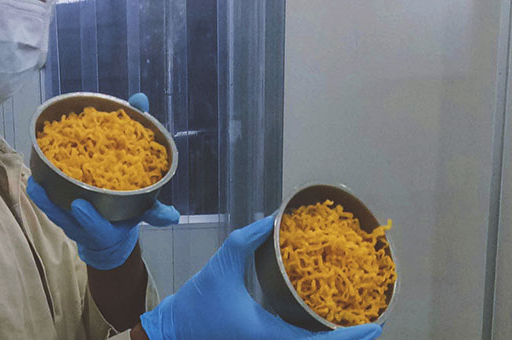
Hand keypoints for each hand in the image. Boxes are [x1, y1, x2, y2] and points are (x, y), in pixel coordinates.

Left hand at [26, 177, 177, 269]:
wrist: (108, 237)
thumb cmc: (125, 219)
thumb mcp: (141, 217)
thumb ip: (155, 214)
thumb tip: (173, 216)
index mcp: (103, 231)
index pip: (94, 227)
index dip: (87, 219)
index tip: (80, 207)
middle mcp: (82, 226)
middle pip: (63, 218)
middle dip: (53, 205)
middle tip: (42, 187)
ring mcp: (68, 218)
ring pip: (50, 207)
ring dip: (41, 194)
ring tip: (33, 176)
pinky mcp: (60, 207)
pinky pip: (48, 199)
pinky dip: (42, 185)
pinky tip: (34, 167)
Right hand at [139, 216, 382, 339]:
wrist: (173, 329)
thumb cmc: (198, 303)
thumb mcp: (221, 266)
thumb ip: (247, 241)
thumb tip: (272, 219)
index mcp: (269, 334)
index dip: (350, 338)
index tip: (375, 328)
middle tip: (373, 324)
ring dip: (331, 339)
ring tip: (354, 323)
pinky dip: (312, 336)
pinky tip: (321, 322)